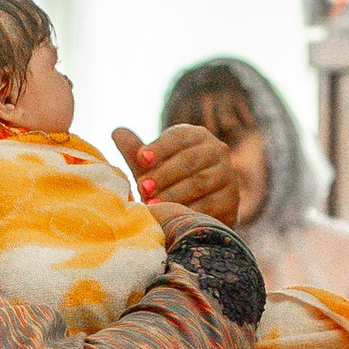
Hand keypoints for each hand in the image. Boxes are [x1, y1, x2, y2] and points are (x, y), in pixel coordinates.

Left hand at [115, 121, 243, 243]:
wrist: (199, 210)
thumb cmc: (169, 182)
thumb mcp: (152, 167)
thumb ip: (136, 152)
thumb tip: (117, 132)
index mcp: (196, 136)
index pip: (178, 137)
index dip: (159, 148)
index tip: (141, 159)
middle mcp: (216, 151)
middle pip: (190, 160)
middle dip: (164, 174)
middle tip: (143, 188)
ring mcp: (227, 175)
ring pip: (200, 182)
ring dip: (174, 194)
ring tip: (153, 204)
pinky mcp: (231, 200)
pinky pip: (211, 205)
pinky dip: (190, 211)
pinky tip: (173, 217)